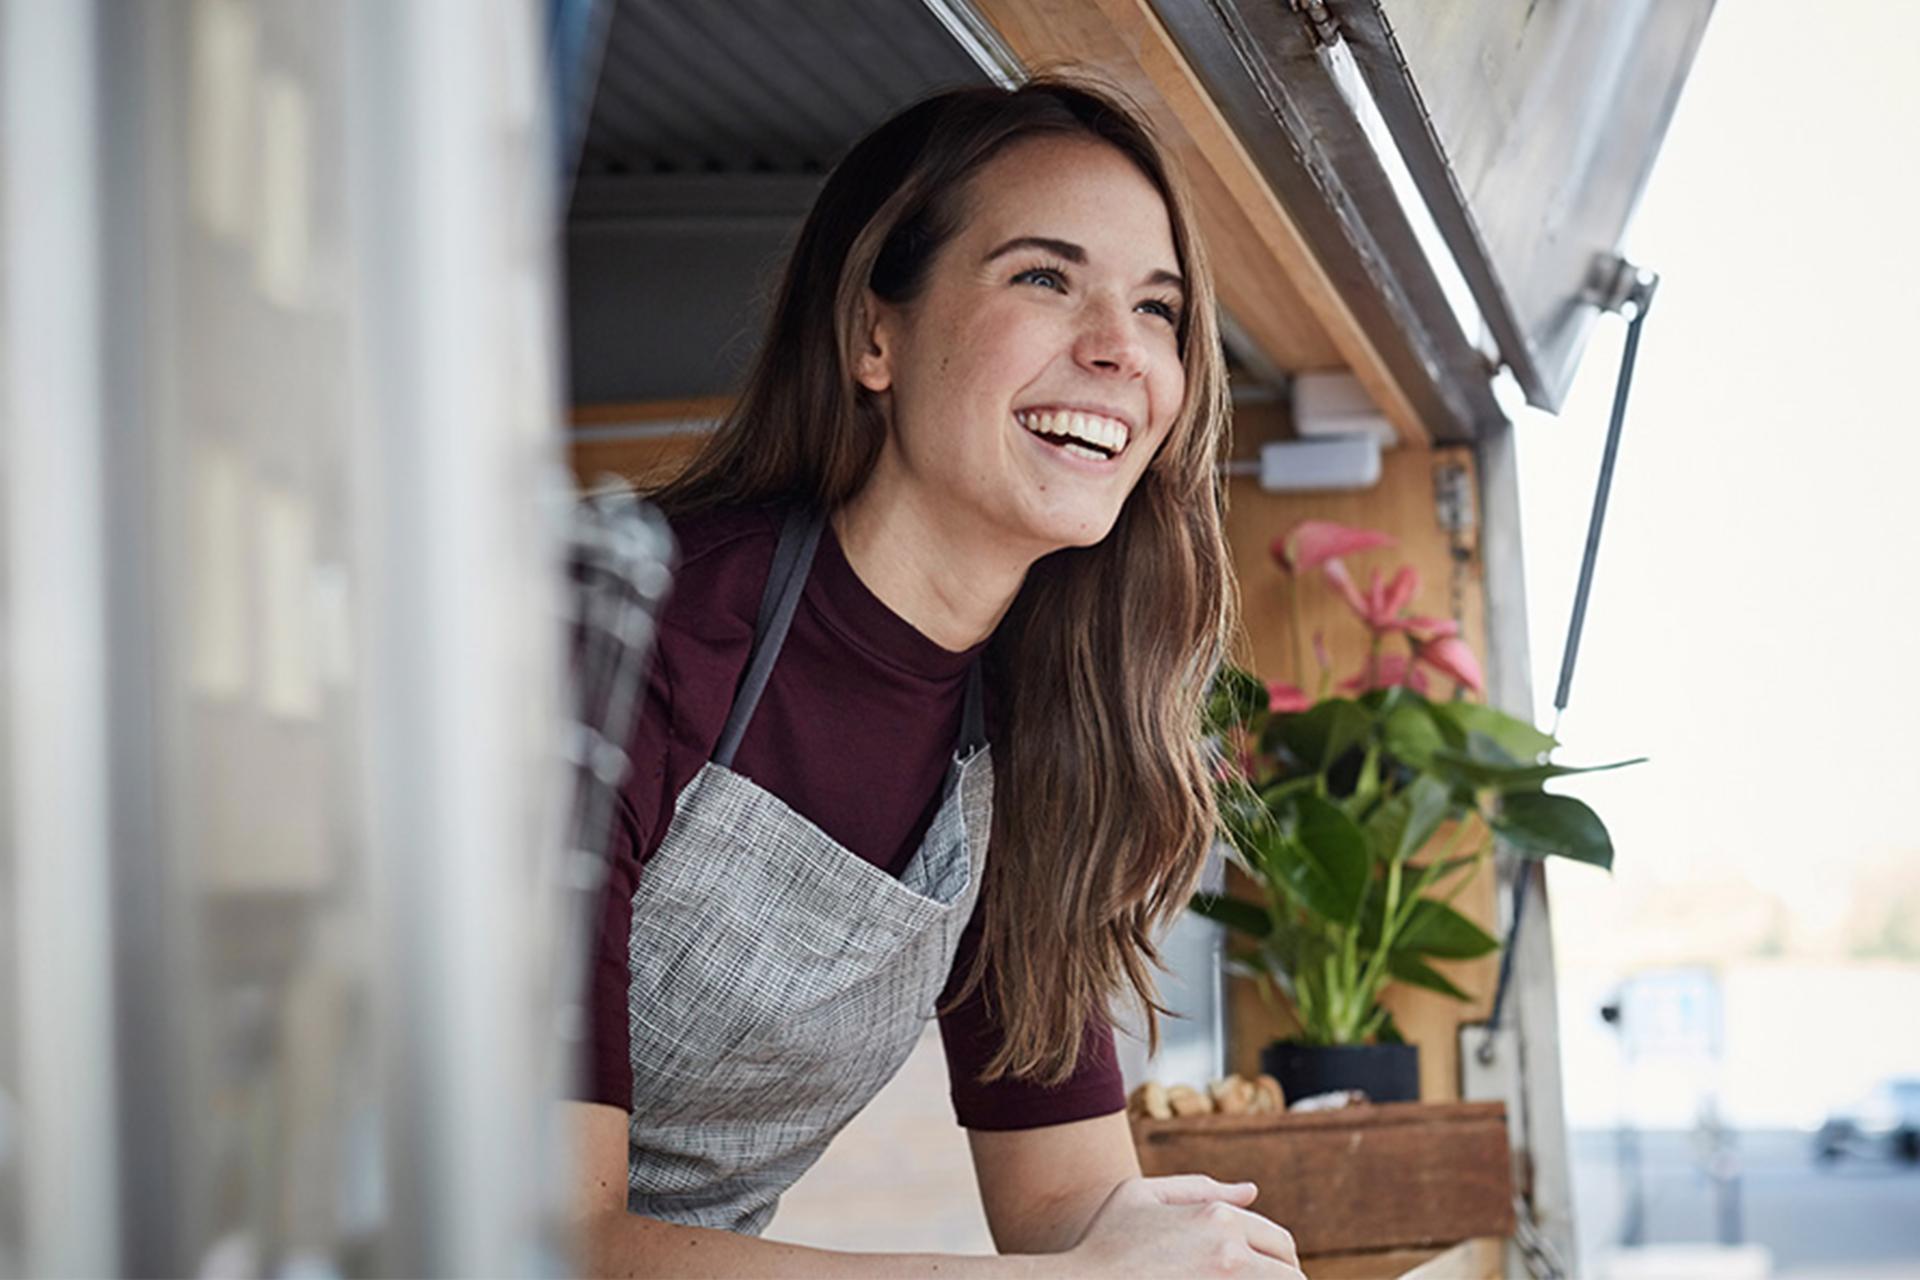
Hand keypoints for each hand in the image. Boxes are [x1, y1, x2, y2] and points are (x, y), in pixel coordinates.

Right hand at [1060, 1175, 1305, 1277]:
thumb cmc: (1103, 1242)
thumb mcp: (1139, 1195)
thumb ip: (1198, 1187)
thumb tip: (1251, 1190)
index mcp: (1217, 1218)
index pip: (1279, 1242)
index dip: (1280, 1259)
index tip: (1269, 1271)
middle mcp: (1229, 1254)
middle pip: (1290, 1275)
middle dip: (1283, 1279)